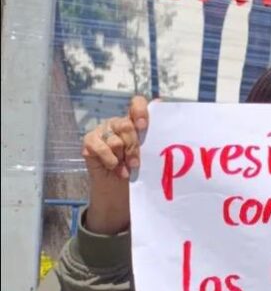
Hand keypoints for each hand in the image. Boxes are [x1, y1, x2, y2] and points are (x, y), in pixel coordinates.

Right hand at [81, 96, 148, 234]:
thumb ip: (153, 134)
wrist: (118, 186)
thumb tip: (161, 105)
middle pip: (126, 126)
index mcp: (134, 120)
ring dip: (122, 158)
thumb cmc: (135, 166)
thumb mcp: (146, 152)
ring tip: (126, 168)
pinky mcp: (89, 141)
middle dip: (133, 146)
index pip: (137, 104)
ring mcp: (102, 130)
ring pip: (115, 141)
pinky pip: (101, 148)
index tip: (143, 126)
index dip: (140, 111)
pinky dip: (110, 161)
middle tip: (136, 163)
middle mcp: (117, 122)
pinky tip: (115, 168)